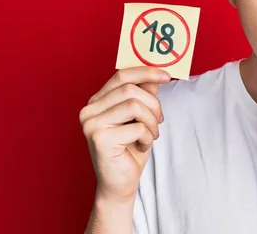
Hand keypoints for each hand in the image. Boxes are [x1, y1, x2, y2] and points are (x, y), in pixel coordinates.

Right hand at [79, 67, 170, 203]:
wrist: (119, 184)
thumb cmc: (130, 149)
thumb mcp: (141, 117)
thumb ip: (144, 94)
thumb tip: (157, 73)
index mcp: (97, 102)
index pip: (121, 75)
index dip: (146, 72)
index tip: (167, 75)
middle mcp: (89, 110)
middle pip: (130, 89)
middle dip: (153, 104)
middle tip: (160, 120)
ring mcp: (91, 124)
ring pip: (135, 106)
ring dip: (151, 122)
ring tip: (150, 135)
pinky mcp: (100, 139)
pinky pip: (137, 127)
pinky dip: (147, 137)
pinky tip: (141, 146)